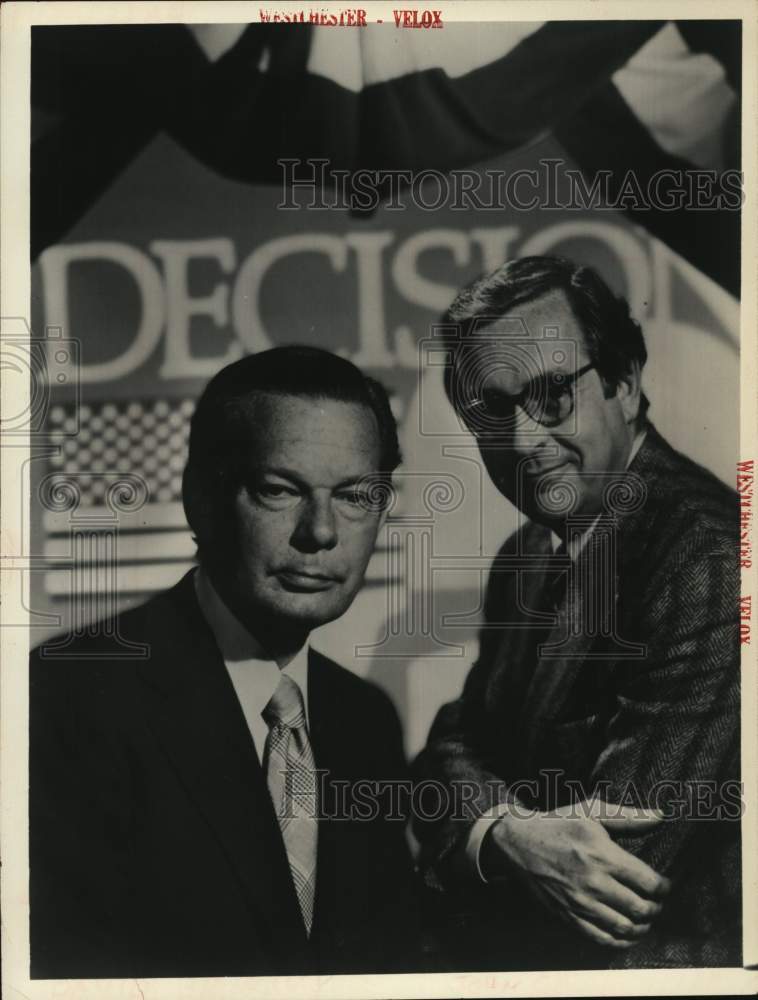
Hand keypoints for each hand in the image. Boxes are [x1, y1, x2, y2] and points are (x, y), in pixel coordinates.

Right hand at [480, 799, 670, 948]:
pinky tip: (625, 933)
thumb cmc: (558, 824)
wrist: (517, 843)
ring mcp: (580, 903)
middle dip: (655, 909)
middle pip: (640, 908)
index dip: (665, 888)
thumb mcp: (591, 812)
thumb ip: (628, 817)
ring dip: (641, 927)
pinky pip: (601, 939)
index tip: (665, 886)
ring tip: (644, 919)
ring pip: (624, 928)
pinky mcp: (567, 916)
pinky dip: (619, 941)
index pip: (649, 882)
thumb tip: (660, 816)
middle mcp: (593, 882)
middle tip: (656, 903)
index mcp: (603, 855)